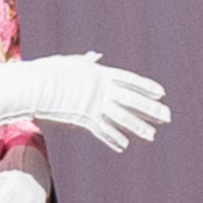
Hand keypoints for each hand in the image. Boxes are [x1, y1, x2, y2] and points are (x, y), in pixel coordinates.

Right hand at [0, 52, 170, 151]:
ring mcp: (95, 104)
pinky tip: (123, 146)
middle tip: (168, 116)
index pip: (130, 80)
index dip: (147, 87)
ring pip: (122, 118)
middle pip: (133, 100)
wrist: (35, 85)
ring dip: (139, 127)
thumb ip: (86, 62)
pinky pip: (103, 131)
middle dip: (151, 109)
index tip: (162, 93)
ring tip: (152, 136)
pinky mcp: (85, 118)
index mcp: (101, 74)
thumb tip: (97, 55)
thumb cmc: (48, 72)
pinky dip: (113, 138)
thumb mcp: (70, 63)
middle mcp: (103, 90)